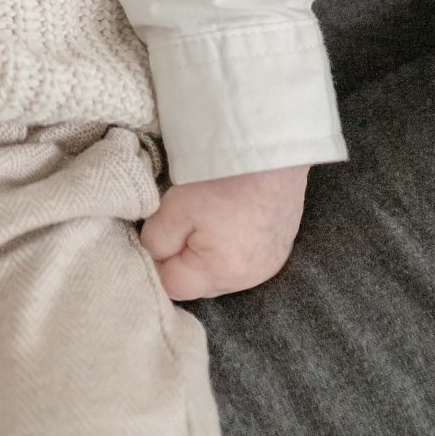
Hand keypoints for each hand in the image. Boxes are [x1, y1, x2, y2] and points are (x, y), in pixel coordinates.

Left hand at [139, 165, 308, 300]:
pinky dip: (232, 245)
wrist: (272, 149)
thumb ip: (156, 240)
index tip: (153, 235)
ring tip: (206, 218)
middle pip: (199, 283)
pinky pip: (245, 258)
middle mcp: (249, 278)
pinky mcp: (281, 246)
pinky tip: (229, 218)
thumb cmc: (221, 178)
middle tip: (177, 222)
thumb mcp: (174, 208)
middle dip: (182, 259)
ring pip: (222, 272)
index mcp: (220, 274)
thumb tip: (155, 254)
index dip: (155, 262)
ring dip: (208, 254)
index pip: (172, 286)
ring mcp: (270, 264)